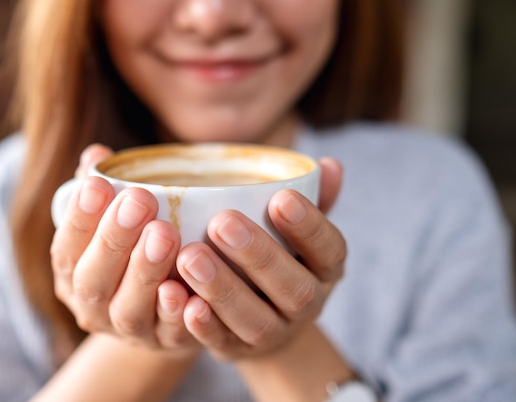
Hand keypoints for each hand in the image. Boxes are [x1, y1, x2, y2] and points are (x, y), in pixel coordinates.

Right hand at [50, 144, 198, 353]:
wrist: (161, 312)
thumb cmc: (133, 254)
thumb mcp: (112, 222)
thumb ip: (103, 189)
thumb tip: (96, 154)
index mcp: (73, 275)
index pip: (66, 248)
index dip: (80, 218)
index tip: (98, 184)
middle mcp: (93, 308)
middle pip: (94, 281)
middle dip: (114, 239)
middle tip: (139, 201)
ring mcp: (130, 332)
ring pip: (130, 311)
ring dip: (146, 273)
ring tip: (165, 234)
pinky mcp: (167, 345)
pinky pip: (172, 335)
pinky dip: (178, 316)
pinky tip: (189, 292)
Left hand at [175, 158, 345, 360]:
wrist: (266, 316)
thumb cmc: (279, 255)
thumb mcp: (297, 228)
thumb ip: (314, 197)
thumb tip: (330, 164)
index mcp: (325, 269)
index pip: (330, 250)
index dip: (309, 227)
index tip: (281, 197)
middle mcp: (307, 305)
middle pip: (293, 289)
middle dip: (258, 256)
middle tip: (222, 222)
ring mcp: (274, 334)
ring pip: (256, 321)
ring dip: (223, 290)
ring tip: (190, 257)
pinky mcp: (239, 352)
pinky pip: (224, 344)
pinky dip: (205, 327)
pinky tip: (185, 303)